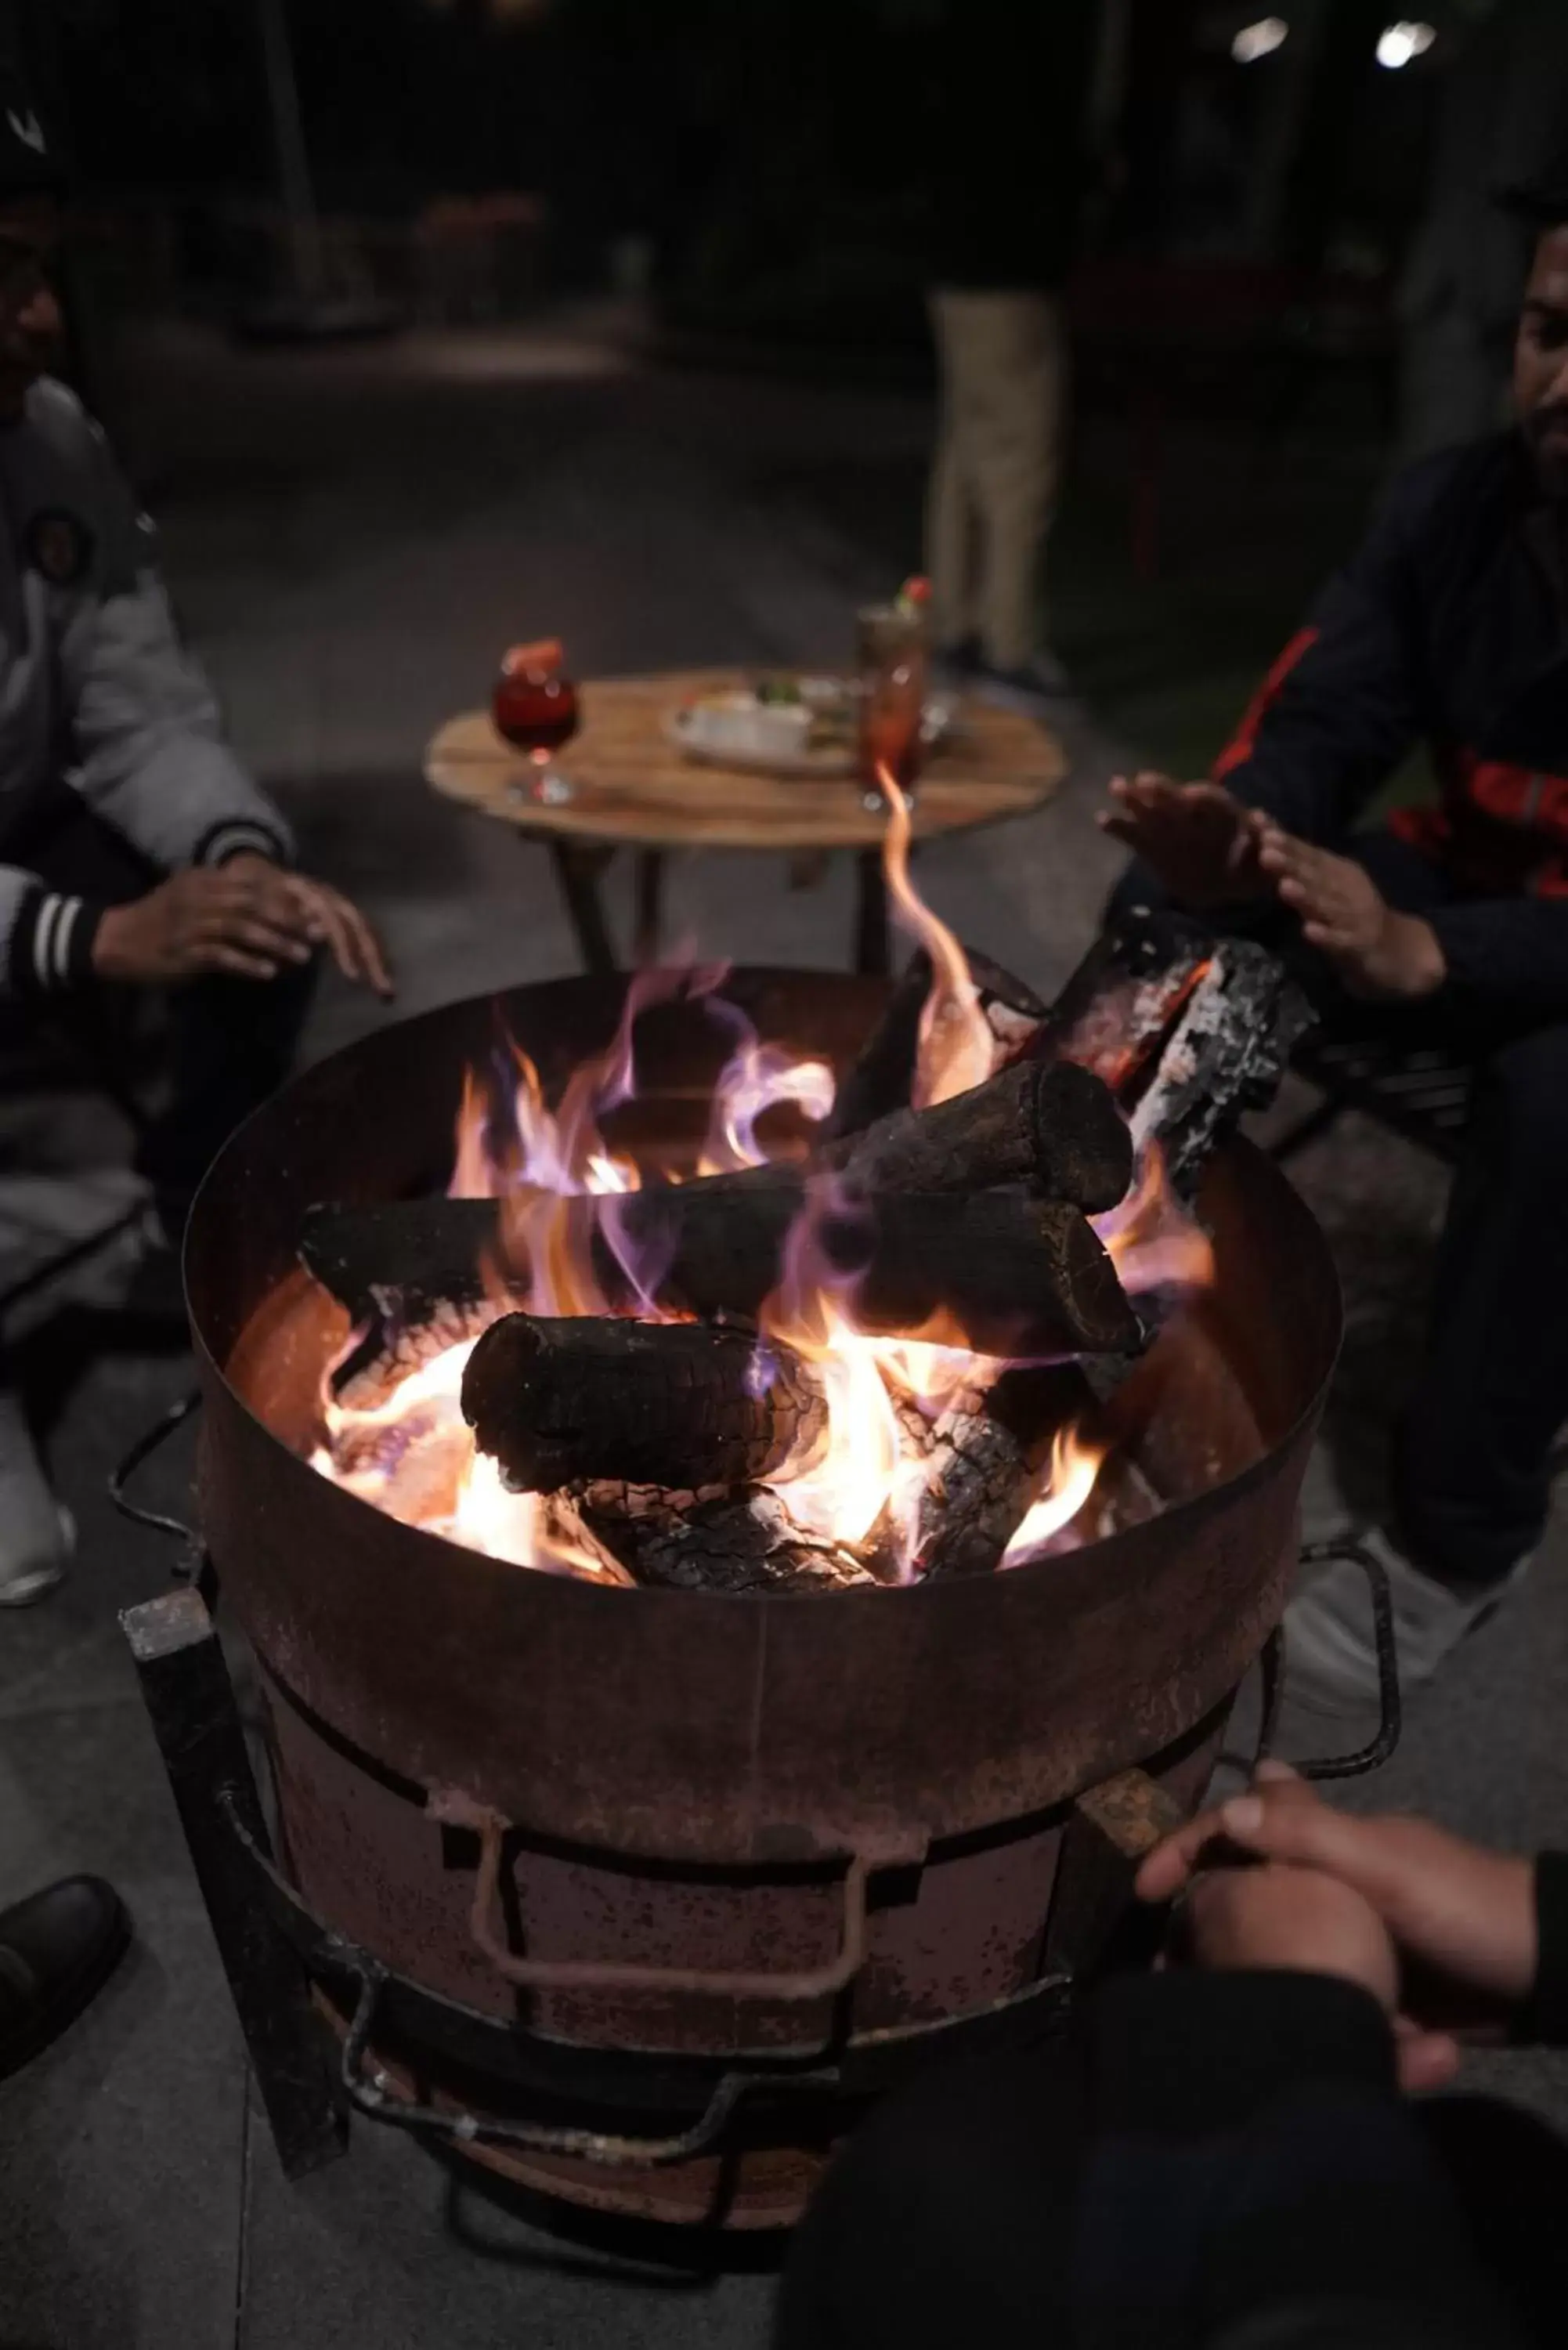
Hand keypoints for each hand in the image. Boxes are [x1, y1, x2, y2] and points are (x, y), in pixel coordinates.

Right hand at [94, 859, 391, 995]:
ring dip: (275, 944)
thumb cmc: (162, 920)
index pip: (253, 885)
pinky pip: (221, 956)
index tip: (314, 912)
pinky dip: (247, 964)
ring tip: (302, 957)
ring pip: (241, 929)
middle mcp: (199, 896)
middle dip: (289, 919)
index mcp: (204, 879)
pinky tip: (268, 973)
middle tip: (317, 935)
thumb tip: (272, 906)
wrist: (118, 939)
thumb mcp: (193, 897)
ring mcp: (190, 924)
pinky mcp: (183, 952)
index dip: (286, 899)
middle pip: (253, 904)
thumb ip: (227, 898)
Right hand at [1097, 774, 1267, 907]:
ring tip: (1116, 786)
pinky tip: (1101, 819)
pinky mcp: (1152, 847)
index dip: (1203, 798)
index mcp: (1224, 816)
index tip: (1190, 794)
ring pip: (1152, 811)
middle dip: (1162, 789)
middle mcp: (1194, 817)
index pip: (1214, 802)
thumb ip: (1266, 841)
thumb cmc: (1253, 867)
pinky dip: (1118, 826)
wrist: (1232, 883)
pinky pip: (1133, 835)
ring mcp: (1170, 830)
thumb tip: (1263, 820)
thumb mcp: (1266, 859)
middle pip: (1178, 799)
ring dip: (1134, 798)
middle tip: (1143, 780)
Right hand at [1139, 1764, 1536, 2089]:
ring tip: (1204, 2022)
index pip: (1242, 1828)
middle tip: (1164, 1978)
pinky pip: (1322, 1996)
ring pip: (1279, 1951)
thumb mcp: (1387, 1868)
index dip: (1188, 1849)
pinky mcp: (1377, 1989)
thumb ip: (1312, 1836)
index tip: (1145, 1893)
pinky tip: (1272, 2041)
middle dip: (1202, 1929)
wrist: (1552, 1980)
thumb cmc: (1467, 1910)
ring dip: (1247, 1981)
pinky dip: (1301, 2014)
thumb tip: (1231, 1805)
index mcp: (1334, 1842)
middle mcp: (1335, 1881)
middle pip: (1250, 1893)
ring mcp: (1357, 1936)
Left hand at [1255, 823, 1444, 999]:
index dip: (1283, 839)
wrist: (1398, 950)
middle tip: (1265, 848)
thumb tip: (1263, 842)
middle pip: (1315, 874)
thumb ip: (1299, 869)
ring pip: (1326, 905)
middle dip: (1290, 861)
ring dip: (1306, 896)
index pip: (1306, 852)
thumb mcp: (1325, 889)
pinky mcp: (1360, 946)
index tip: (1257, 823)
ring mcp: (1354, 917)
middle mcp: (1346, 889)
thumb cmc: (1351, 915)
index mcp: (1337, 872)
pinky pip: (1340, 941)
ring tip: (1284, 886)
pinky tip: (1309, 932)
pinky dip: (1326, 937)